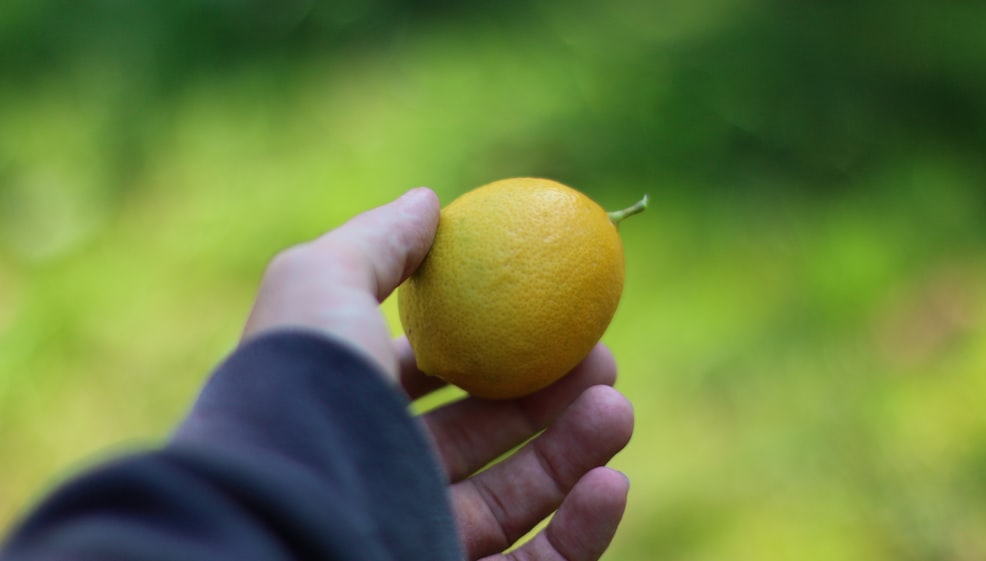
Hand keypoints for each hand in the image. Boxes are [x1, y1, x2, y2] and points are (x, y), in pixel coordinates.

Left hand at [244, 188, 633, 559]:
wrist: (283, 522)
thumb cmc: (303, 398)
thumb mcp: (321, 287)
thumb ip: (377, 243)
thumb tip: (427, 202)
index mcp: (349, 414)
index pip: (427, 378)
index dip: (492, 346)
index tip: (552, 316)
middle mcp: (379, 480)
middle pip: (481, 436)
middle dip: (548, 394)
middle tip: (603, 361)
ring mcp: (416, 537)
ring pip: (517, 498)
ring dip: (577, 451)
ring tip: (620, 407)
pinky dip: (583, 530)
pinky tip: (613, 480)